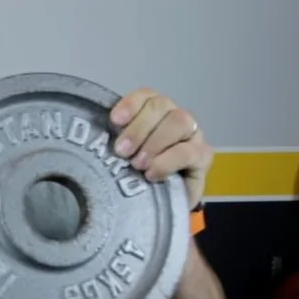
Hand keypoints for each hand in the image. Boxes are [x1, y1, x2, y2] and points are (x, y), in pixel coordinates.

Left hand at [108, 88, 212, 206]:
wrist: (165, 203)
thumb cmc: (139, 176)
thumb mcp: (124, 157)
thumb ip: (117, 143)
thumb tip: (95, 138)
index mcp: (155, 111)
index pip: (145, 95)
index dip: (130, 104)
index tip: (114, 121)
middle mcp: (175, 116)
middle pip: (161, 106)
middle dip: (138, 128)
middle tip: (122, 151)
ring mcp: (192, 134)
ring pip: (178, 122)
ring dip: (154, 142)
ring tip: (137, 165)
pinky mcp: (203, 156)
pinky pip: (188, 152)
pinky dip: (167, 162)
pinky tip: (152, 174)